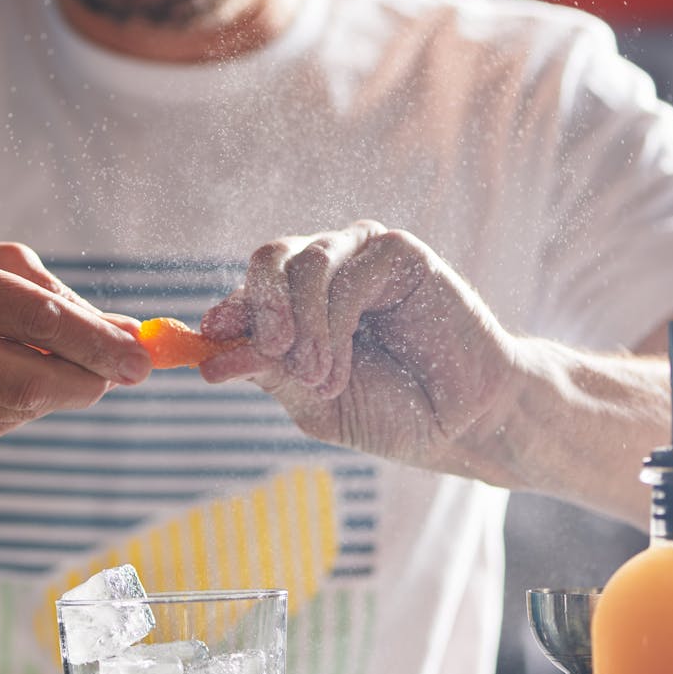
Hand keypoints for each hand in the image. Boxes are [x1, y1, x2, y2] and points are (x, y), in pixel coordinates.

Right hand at [0, 238, 151, 452]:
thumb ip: (57, 296)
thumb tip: (127, 334)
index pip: (38, 319)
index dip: (98, 344)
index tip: (141, 359)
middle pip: (31, 382)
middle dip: (89, 381)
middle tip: (121, 373)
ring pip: (17, 409)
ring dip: (54, 392)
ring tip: (47, 364)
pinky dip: (16, 408)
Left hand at [200, 220, 518, 474]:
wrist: (465, 421)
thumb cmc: (394, 414)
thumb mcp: (314, 402)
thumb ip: (268, 374)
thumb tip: (208, 360)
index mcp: (299, 307)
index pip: (248, 295)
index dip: (226, 312)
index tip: (210, 338)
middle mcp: (326, 274)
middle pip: (267, 259)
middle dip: (259, 306)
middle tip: (270, 351)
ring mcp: (360, 258)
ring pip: (301, 262)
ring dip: (301, 325)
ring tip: (318, 378)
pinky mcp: (396, 252)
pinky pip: (345, 271)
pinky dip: (332, 321)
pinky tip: (340, 366)